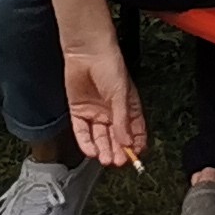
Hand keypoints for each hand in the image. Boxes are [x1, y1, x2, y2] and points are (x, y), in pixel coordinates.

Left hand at [63, 34, 146, 166]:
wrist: (87, 53)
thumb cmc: (110, 66)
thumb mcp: (121, 94)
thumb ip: (122, 119)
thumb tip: (126, 141)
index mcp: (128, 107)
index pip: (134, 131)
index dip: (135, 143)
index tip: (136, 155)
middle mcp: (112, 112)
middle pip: (116, 137)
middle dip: (118, 150)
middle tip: (118, 161)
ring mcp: (95, 113)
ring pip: (100, 137)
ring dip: (103, 149)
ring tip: (106, 159)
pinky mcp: (79, 112)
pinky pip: (82, 132)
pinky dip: (86, 142)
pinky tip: (91, 150)